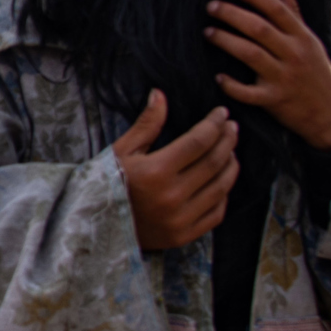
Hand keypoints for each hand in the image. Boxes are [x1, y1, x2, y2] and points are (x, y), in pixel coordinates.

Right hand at [113, 90, 236, 250]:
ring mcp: (180, 219)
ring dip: (230, 165)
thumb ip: (146, 125)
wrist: (97, 227)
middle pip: (214, 162)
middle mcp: (172, 196)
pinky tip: (221, 181)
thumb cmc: (108, 183)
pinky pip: (216, 213)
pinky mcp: (184, 236)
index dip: (214, 125)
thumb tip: (160, 94)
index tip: (221, 113)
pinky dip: (223, 194)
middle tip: (232, 127)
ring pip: (220, 187)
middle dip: (227, 140)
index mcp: (156, 171)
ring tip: (231, 151)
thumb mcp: (122, 151)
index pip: (198, 142)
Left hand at [205, 0, 330, 151]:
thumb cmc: (316, 71)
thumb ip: (295, 12)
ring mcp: (284, 77)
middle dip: (232, 14)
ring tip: (208, 32)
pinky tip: (218, 77)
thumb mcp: (311, 40)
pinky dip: (231, 85)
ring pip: (250, 54)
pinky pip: (248, 92)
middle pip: (259, 28)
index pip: (276, 8)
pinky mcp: (274, 100)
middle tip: (211, 7)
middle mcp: (294, 54)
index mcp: (302, 36)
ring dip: (225, 41)